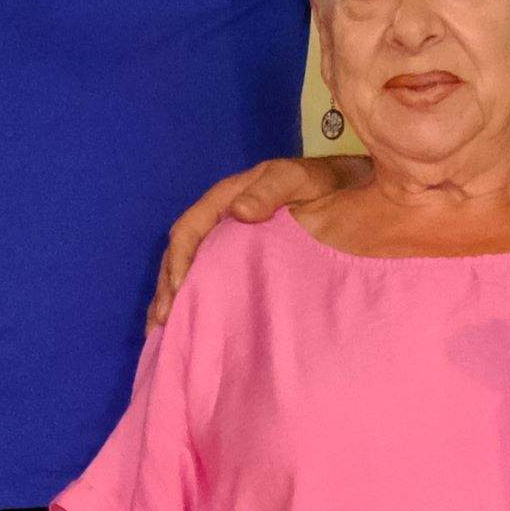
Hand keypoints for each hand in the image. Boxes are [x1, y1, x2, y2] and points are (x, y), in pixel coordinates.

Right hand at [148, 152, 345, 319]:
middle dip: (169, 287)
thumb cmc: (319, 182)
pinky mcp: (241, 261)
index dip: (180, 258)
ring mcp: (228, 242)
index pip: (189, 229)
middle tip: (163, 321)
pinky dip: (196, 301)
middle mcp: (219, 222)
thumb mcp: (296, 179)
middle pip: (182, 255)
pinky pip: (211, 279)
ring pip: (190, 270)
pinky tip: (190, 326)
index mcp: (224, 200)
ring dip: (176, 298)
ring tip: (165, 331)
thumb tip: (238, 212)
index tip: (179, 288)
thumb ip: (269, 191)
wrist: (346, 188)